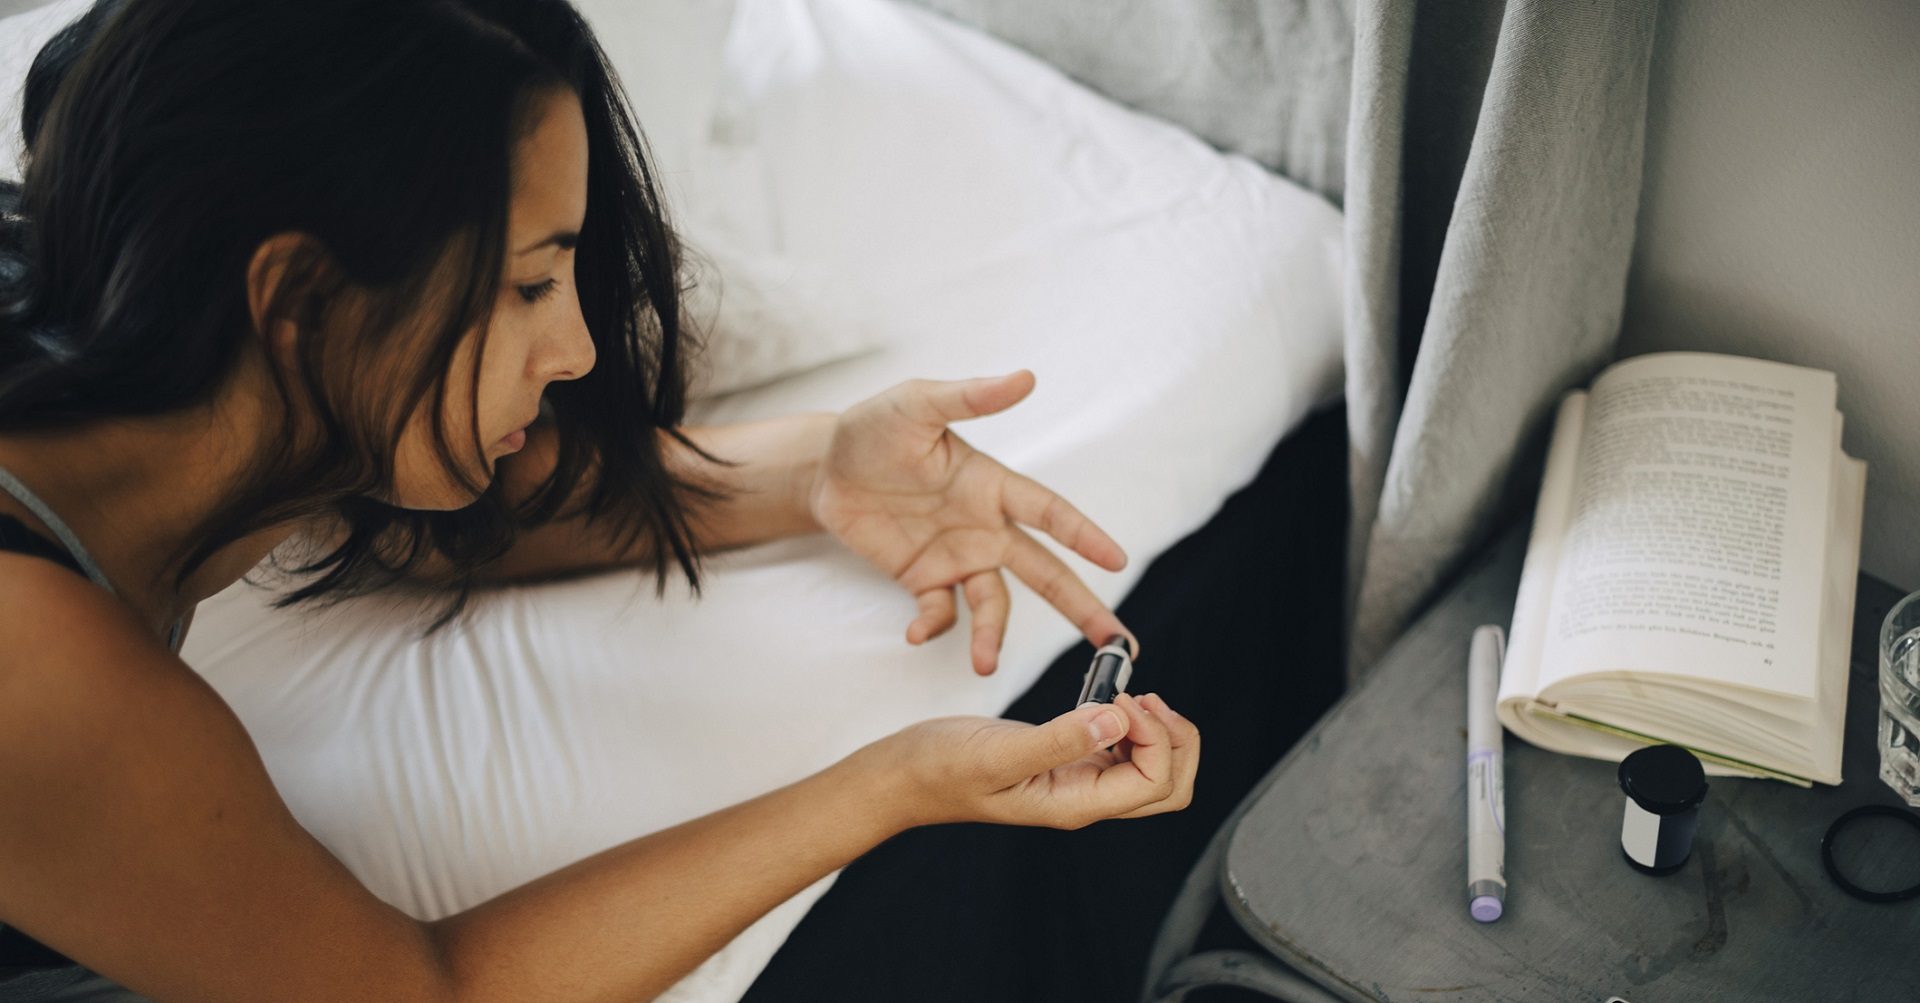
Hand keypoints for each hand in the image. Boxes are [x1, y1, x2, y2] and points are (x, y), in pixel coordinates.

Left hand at [809, 371, 1135, 674]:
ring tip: (986, 664)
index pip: (1049, 512)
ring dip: (994, 634)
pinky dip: (934, 628)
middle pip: (1043, 571)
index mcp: (993, 485)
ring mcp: (957, 557)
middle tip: (1114, 642)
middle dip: (1081, 605)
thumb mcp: (916, 405)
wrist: (823, 468)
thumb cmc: (874, 428)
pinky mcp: (924, 580)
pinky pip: (941, 613)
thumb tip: (1026, 377)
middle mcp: (985, 527)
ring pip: (993, 603)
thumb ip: (968, 397)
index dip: (1083, 535)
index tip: (1117, 560)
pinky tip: (915, 635)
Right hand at [853, 692, 1198, 830]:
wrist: (907, 773)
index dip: (1153, 736)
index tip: (1118, 701)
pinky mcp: (1069, 758)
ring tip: (1131, 696)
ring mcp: (1080, 779)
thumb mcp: (998, 753)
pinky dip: (1131, 720)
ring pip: (1154, 767)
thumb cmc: (942, 769)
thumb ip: (1059, 740)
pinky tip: (1108, 696)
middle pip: (1170, 785)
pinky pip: (1123, 747)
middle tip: (1145, 700)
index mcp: (1077, 805)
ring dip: (1158, 729)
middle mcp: (1087, 797)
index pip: (1154, 781)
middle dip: (1176, 739)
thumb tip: (1117, 722)